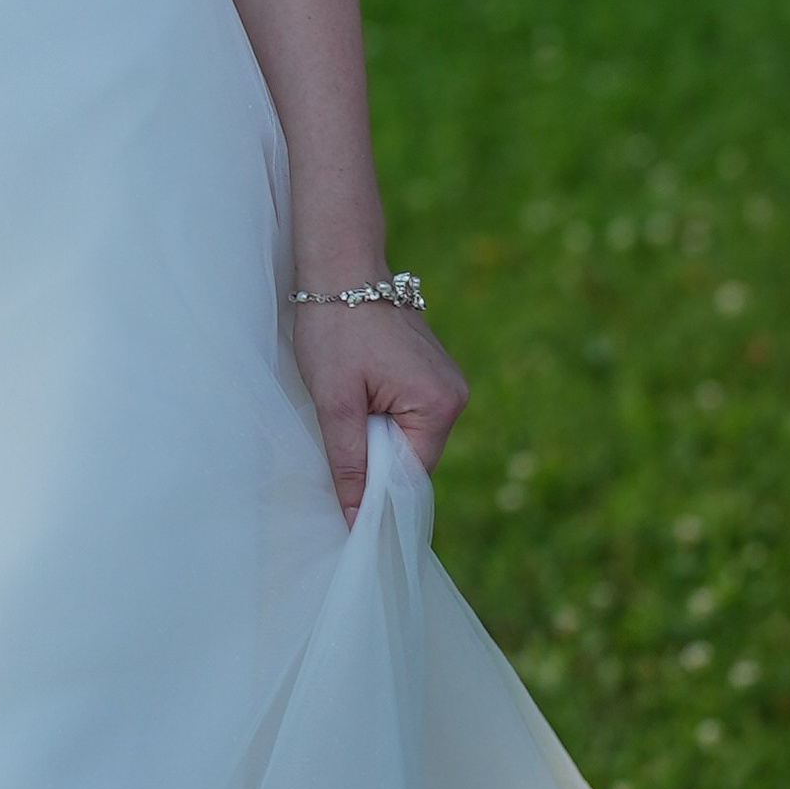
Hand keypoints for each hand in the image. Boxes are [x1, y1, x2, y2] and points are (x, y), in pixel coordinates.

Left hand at [291, 299, 468, 520]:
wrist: (341, 269)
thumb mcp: (335, 402)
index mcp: (439, 404)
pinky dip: (381, 421)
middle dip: (376, 464)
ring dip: (376, 441)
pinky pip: (408, 416)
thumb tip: (356, 519)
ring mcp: (446, 383)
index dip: (380, 496)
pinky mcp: (430, 375)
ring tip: (344, 417)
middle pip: (413, 459)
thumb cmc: (335, 329)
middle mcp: (454, 396)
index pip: (412, 475)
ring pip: (408, 439)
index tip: (347, 512)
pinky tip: (356, 405)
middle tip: (336, 454)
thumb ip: (349, 462)